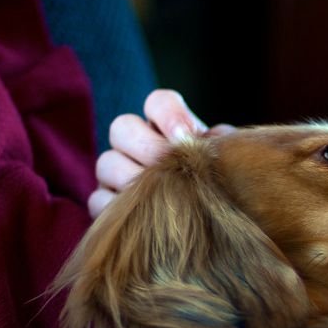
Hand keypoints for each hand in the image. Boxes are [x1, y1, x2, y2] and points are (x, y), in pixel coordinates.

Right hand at [88, 89, 234, 217]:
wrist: (217, 226)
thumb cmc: (224, 188)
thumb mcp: (230, 164)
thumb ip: (223, 147)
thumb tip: (213, 140)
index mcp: (169, 128)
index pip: (159, 102)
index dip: (169, 113)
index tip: (187, 136)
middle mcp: (137, 145)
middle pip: (122, 127)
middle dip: (148, 147)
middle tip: (172, 168)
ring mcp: (117, 173)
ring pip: (107, 162)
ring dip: (133, 178)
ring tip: (162, 196)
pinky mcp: (107, 204)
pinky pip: (98, 199)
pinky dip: (117, 207)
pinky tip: (144, 217)